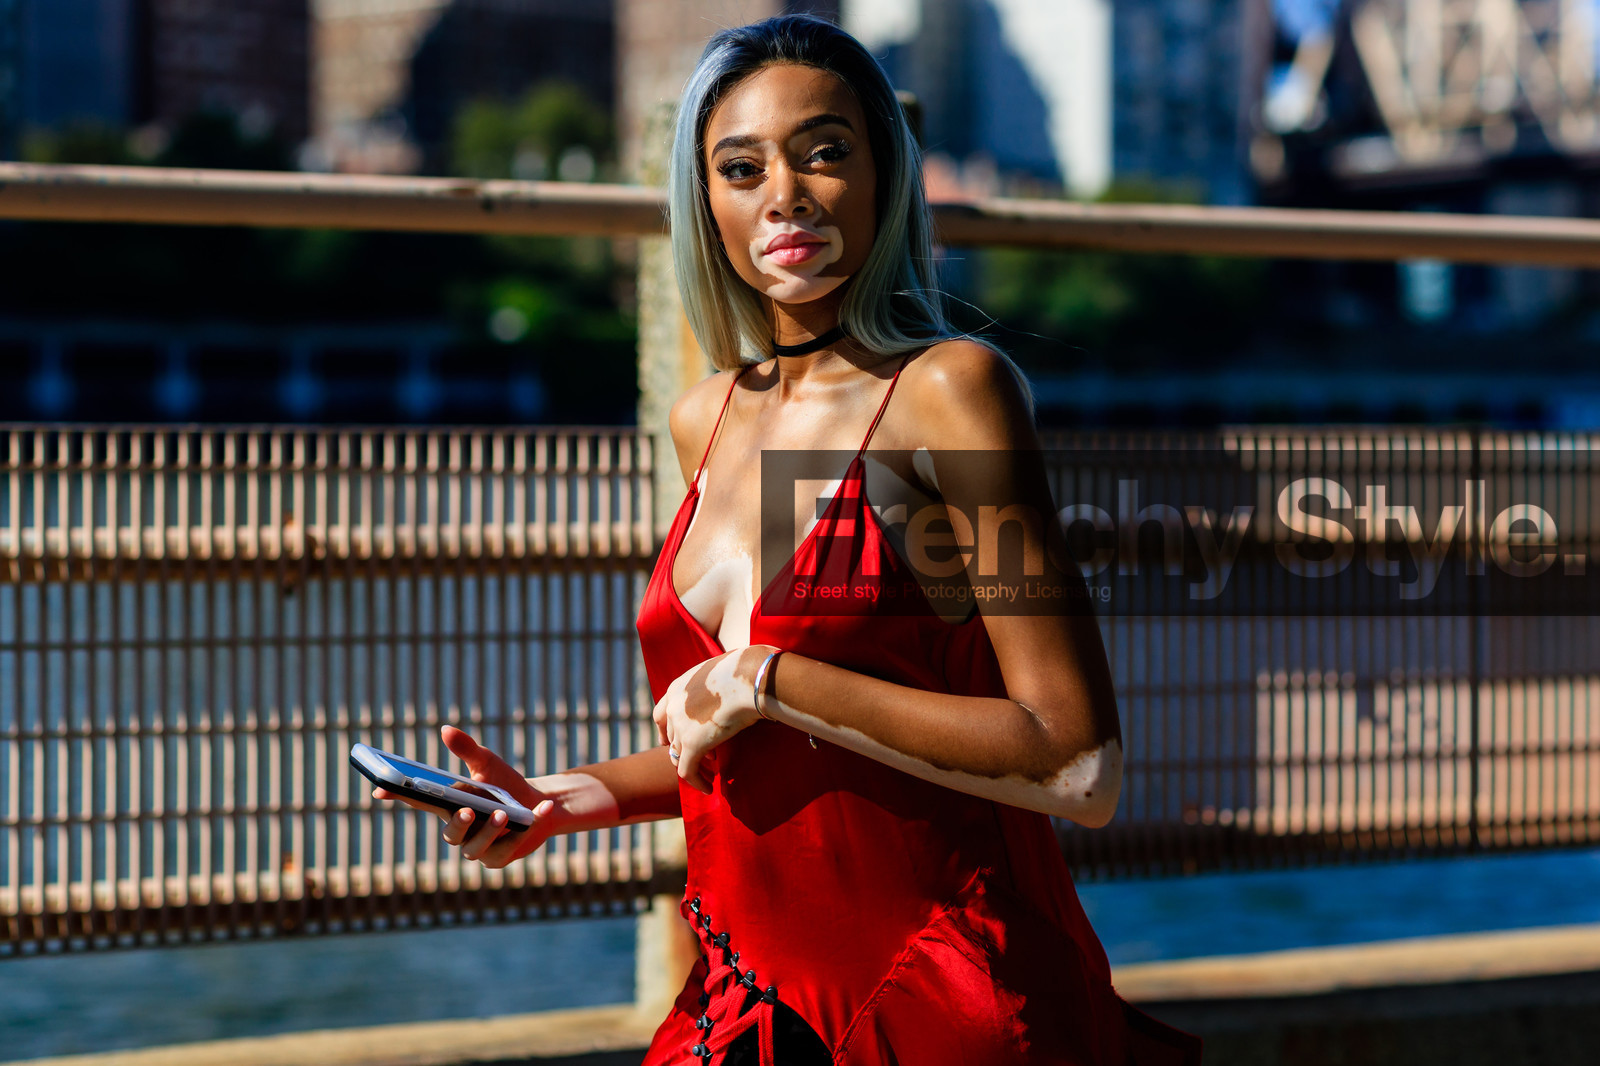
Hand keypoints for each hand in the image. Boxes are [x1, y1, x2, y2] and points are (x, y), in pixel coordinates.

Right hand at [371, 725, 559, 868]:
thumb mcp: (488, 763)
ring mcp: (479, 848)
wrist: (540, 804)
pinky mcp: (501, 857)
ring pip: (476, 849)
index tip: (379, 788)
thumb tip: (446, 729)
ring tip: (504, 814)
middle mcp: (461, 830)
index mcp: (450, 806)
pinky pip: (509, 849)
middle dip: (458, 823)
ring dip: (490, 832)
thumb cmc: (505, 785)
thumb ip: (467, 749)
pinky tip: (541, 809)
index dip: (397, 796)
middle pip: (450, 833)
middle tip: (467, 810)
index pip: (419, 802)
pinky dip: (527, 830)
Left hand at [654, 645, 775, 793]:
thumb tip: (736, 685)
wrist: (750, 676)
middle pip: (670, 736)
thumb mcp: (724, 671)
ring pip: (679, 755)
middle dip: (683, 747)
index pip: (662, 713)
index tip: (674, 741)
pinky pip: (687, 771)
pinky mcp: (692, 744)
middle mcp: (673, 706)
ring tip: (710, 771)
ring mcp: (680, 726)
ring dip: (694, 764)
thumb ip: (719, 683)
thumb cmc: (747, 670)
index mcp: (678, 687)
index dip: (667, 729)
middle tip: (704, 756)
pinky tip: (709, 788)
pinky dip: (697, 782)